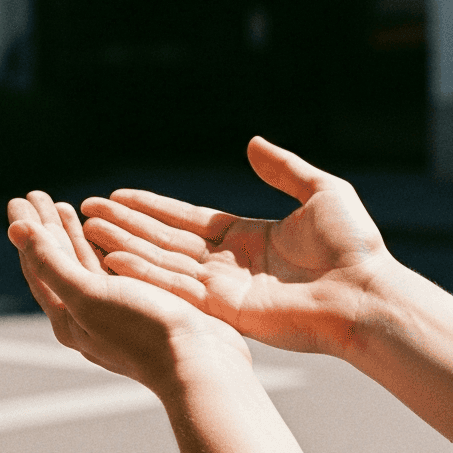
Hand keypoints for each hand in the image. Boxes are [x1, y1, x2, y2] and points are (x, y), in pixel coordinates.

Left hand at [9, 190, 250, 392]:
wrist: (198, 363)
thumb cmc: (143, 331)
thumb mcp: (89, 294)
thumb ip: (51, 262)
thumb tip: (17, 228)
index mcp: (68, 318)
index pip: (37, 266)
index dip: (28, 230)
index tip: (20, 199)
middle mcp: (87, 317)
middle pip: (58, 264)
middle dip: (47, 228)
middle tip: (36, 196)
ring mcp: (116, 313)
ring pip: (86, 266)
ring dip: (73, 235)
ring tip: (66, 208)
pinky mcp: (144, 307)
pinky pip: (113, 270)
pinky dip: (103, 247)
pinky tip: (108, 234)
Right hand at [79, 136, 397, 358]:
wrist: (366, 291)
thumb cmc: (353, 246)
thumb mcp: (320, 192)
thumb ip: (283, 169)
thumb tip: (252, 143)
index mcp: (247, 236)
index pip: (186, 219)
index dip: (150, 207)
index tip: (116, 196)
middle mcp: (229, 263)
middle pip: (164, 239)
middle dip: (125, 225)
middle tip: (85, 211)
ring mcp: (224, 288)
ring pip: (162, 261)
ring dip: (123, 246)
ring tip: (87, 230)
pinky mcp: (225, 309)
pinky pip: (176, 287)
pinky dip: (143, 275)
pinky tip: (112, 260)